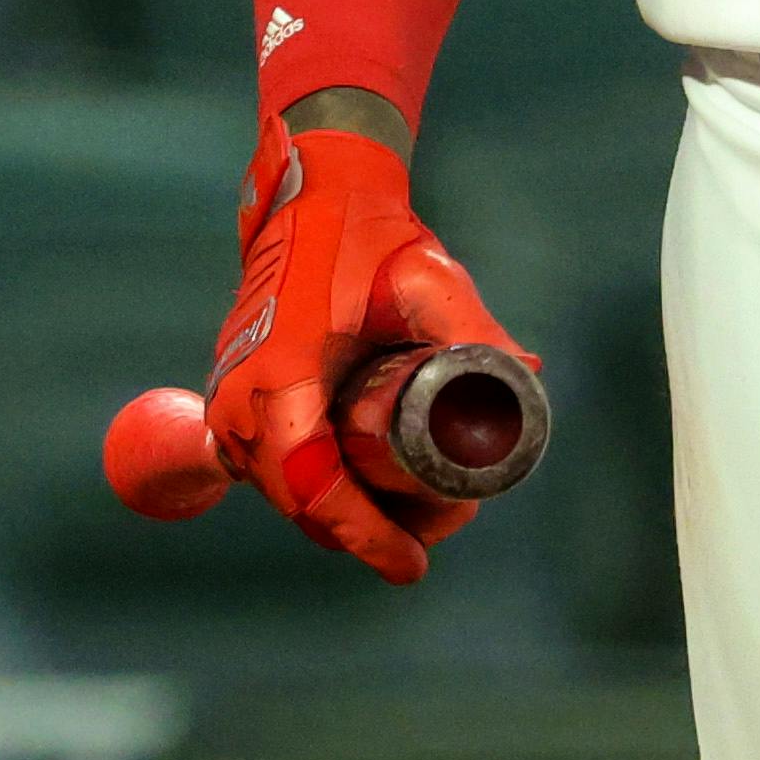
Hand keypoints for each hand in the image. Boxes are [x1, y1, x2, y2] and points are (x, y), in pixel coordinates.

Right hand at [201, 117, 526, 584]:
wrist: (313, 196)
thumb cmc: (368, 235)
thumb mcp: (428, 278)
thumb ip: (472, 329)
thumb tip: (528, 375)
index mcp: (281, 378)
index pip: (314, 485)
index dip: (364, 532)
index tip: (412, 563)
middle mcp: (241, 400)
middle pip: (300, 504)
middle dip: (366, 532)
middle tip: (433, 540)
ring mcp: (231, 401)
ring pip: (285, 492)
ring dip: (344, 514)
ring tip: (416, 518)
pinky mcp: (238, 398)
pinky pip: (274, 467)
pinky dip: (319, 488)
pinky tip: (371, 494)